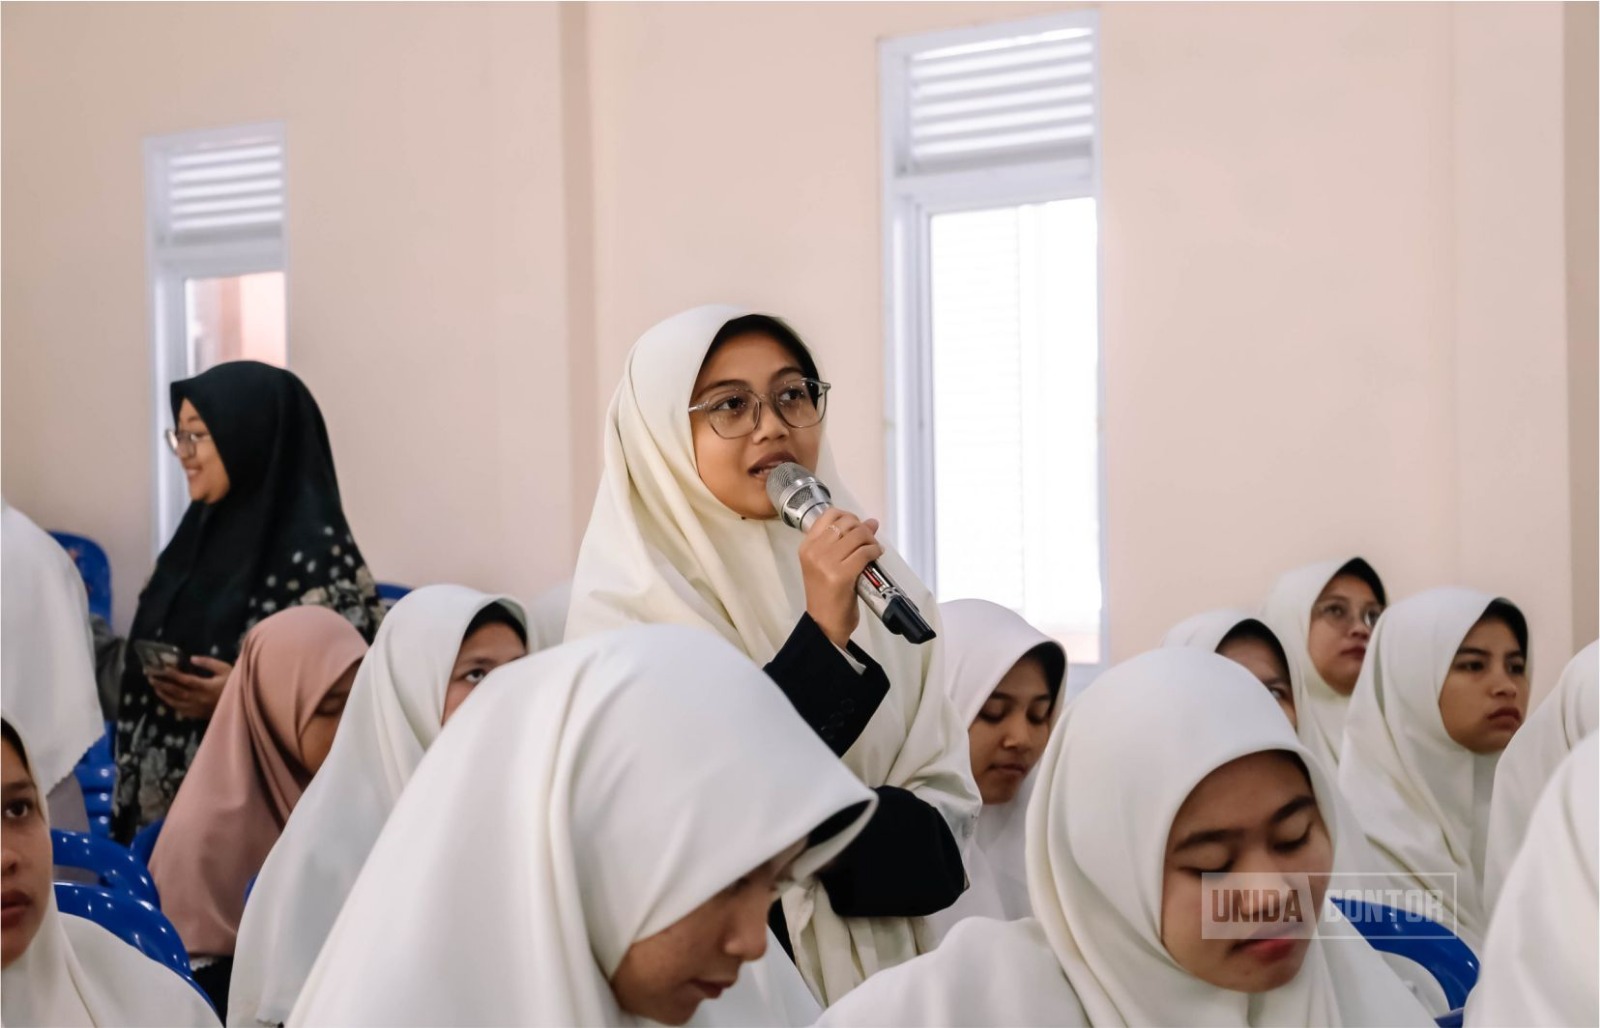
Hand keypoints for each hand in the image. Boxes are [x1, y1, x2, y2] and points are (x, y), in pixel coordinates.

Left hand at [147, 656, 231, 719]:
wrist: (242, 704)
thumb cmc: (234, 684)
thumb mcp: (225, 669)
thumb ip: (209, 663)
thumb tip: (192, 658)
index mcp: (206, 687)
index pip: (186, 680)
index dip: (173, 674)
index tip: (163, 668)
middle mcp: (199, 698)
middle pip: (176, 692)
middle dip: (162, 684)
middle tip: (151, 677)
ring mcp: (198, 708)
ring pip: (176, 702)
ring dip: (164, 694)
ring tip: (155, 687)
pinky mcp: (198, 714)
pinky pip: (181, 710)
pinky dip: (172, 704)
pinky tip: (167, 699)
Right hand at [799, 507, 884, 648]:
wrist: (824, 624)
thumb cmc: (826, 595)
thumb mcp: (827, 564)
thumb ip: (844, 542)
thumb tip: (871, 522)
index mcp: (807, 547)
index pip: (829, 515)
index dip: (848, 516)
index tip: (856, 527)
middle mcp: (814, 551)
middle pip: (847, 523)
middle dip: (863, 528)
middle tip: (869, 540)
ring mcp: (827, 563)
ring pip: (858, 535)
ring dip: (871, 540)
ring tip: (874, 549)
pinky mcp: (842, 574)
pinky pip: (865, 552)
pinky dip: (875, 551)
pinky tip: (876, 557)